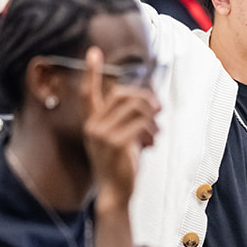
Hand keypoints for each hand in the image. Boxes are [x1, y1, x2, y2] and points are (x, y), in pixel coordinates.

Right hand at [82, 47, 160, 202]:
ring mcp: (103, 134)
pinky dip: (151, 131)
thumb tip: (150, 101)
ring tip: (154, 133)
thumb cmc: (120, 165)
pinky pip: (141, 123)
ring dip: (152, 117)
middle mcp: (93, 126)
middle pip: (122, 95)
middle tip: (158, 110)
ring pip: (136, 108)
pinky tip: (151, 143)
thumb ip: (128, 119)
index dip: (91, 73)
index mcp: (92, 123)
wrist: (115, 193)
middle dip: (145, 99)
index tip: (93, 52)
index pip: (88, 93)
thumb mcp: (121, 138)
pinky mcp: (117, 143)